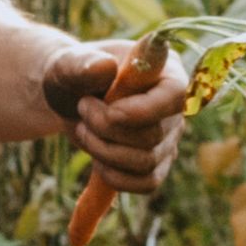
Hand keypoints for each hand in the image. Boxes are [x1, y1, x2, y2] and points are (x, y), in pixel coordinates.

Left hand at [43, 38, 190, 188]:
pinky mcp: (157, 163)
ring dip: (104, 152)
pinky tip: (97, 159)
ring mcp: (168, 136)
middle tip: (82, 108)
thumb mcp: (68, 63)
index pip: (176, 95)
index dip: (143, 110)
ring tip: (84, 130)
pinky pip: (147, 182)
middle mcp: (174, 106)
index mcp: (164, 70)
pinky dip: (116, 177)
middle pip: (153, 135)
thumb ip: (82, 64)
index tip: (109, 111)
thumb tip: (104, 67)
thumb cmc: (74, 74)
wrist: (68, 98)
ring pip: (146, 162)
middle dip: (106, 129)